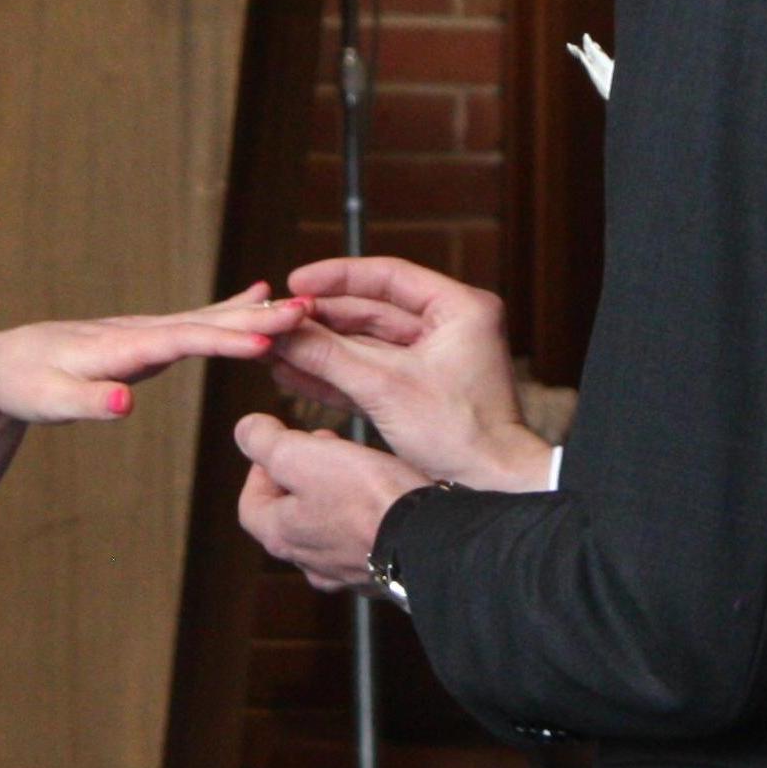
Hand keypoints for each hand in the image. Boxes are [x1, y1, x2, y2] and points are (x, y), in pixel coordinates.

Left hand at [0, 283, 306, 426]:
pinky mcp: (148, 336)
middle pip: (206, 321)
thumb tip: (127, 403)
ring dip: (254, 310)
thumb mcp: (47, 401)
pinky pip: (198, 322)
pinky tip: (255, 295)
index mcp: (121, 346)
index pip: (182, 340)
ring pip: (208, 317)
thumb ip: (87, 402)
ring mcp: (146, 329)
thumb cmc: (24, 384)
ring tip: (300, 302)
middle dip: (257, 316)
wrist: (3, 361)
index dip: (225, 339)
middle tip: (308, 309)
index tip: (268, 338)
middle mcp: (139, 329)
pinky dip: (231, 309)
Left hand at [235, 413, 420, 590]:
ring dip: (332, 496)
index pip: (251, 505)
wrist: (429, 537)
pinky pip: (362, 540)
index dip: (259, 470)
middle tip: (323, 449)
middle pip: (289, 516)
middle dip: (301, 477)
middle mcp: (310, 561)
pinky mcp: (381, 570)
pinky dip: (364, 516)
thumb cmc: (365, 496)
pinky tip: (383, 496)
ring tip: (355, 467)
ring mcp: (346, 570)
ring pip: (326, 528)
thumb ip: (266, 443)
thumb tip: (245, 431)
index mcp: (282, 535)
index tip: (284, 444)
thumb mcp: (303, 455)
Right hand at [270, 256, 550, 491]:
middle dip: (323, 319)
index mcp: (459, 309)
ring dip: (322, 349)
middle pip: (373, 310)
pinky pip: (370, 374)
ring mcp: (434, 361)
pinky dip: (335, 376)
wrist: (490, 490)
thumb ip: (330, 356)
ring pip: (367, 345)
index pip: (389, 277)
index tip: (297, 281)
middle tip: (278, 319)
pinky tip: (294, 374)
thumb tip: (283, 333)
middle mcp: (449, 328)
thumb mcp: (386, 388)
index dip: (338, 277)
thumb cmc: (460, 435)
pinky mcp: (420, 393)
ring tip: (276, 347)